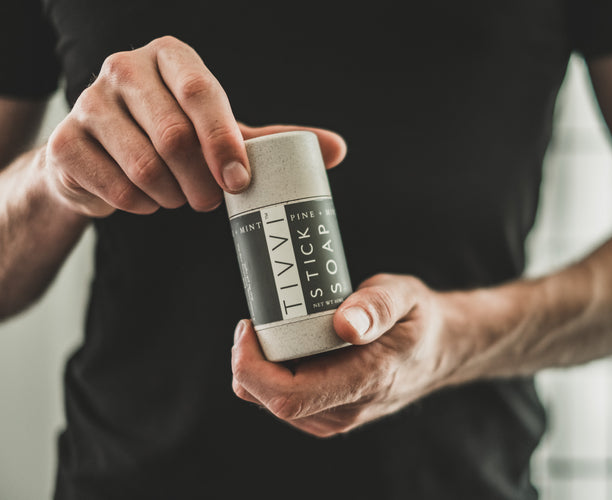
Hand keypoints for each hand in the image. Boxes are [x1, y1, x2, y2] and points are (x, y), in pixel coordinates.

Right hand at [42, 36, 345, 216]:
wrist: (104, 155)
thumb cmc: (174, 136)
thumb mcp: (223, 131)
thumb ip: (272, 139)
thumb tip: (338, 150)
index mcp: (170, 58)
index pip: (202, 94)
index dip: (224, 142)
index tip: (240, 182)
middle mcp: (124, 69)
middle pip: (174, 136)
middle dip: (201, 182)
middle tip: (210, 201)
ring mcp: (88, 103)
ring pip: (145, 167)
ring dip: (173, 197)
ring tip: (180, 196)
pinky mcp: (66, 143)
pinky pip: (116, 189)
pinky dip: (140, 206)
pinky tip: (147, 199)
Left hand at [230, 273, 457, 436]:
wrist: (441, 350)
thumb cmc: (419, 319)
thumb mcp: (406, 296)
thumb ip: (377, 306)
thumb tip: (344, 324)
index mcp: (366, 380)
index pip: (288, 395)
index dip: (253, 365)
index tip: (249, 326)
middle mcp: (349, 409)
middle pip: (271, 400)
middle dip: (249, 362)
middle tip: (256, 321)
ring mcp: (339, 417)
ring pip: (274, 403)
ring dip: (260, 368)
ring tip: (272, 330)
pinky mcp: (331, 415)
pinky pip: (286, 402)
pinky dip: (274, 375)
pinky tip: (287, 348)